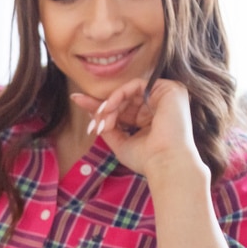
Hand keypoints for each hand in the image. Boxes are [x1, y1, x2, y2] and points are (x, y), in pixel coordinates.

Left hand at [71, 78, 201, 178]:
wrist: (166, 163)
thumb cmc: (147, 159)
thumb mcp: (121, 142)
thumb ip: (108, 126)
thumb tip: (92, 113)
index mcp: (150, 119)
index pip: (123, 107)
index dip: (101, 106)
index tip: (77, 100)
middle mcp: (159, 106)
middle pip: (124, 98)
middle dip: (103, 108)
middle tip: (94, 123)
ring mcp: (165, 96)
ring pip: (127, 91)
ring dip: (110, 105)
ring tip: (103, 122)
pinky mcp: (169, 89)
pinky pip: (135, 84)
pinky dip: (118, 95)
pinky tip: (110, 109)